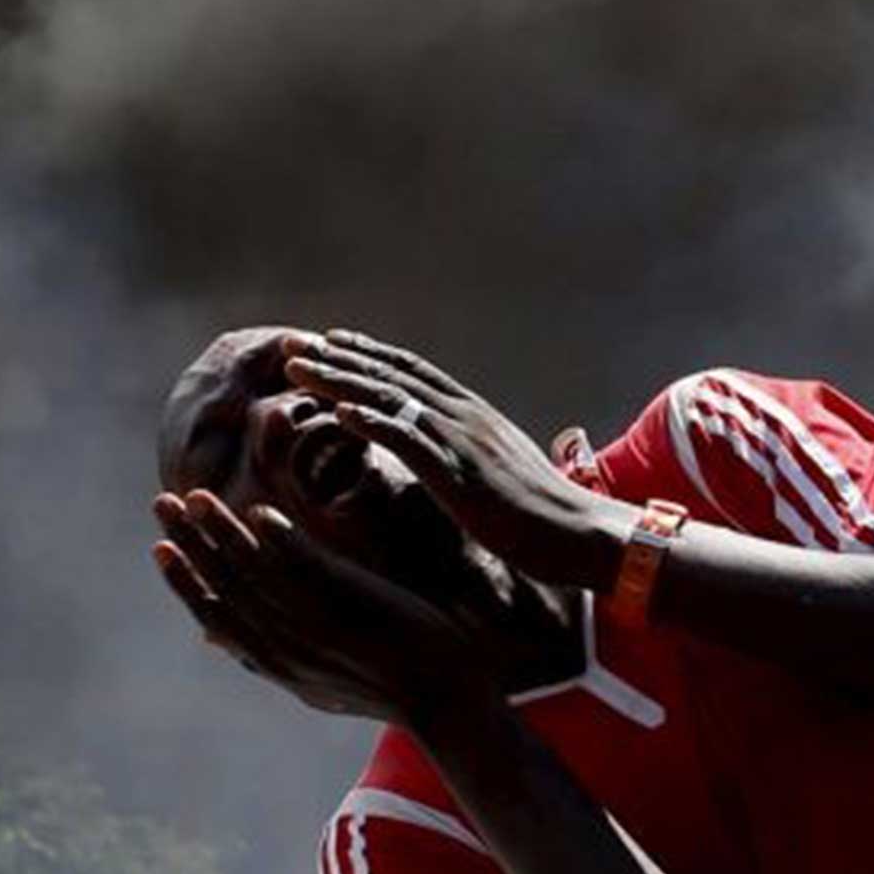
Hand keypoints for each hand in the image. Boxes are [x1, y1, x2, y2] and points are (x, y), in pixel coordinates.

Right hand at [152, 488, 482, 723]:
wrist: (447, 698)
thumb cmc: (386, 684)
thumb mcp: (313, 681)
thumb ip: (269, 656)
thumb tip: (220, 644)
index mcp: (278, 665)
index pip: (218, 618)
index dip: (185, 582)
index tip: (159, 548)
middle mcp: (286, 650)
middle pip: (225, 589)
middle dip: (190, 544)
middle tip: (163, 504)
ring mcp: (315, 629)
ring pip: (256, 575)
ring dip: (223, 534)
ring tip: (198, 497)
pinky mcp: (349, 610)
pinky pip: (304, 571)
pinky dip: (279, 543)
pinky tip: (260, 513)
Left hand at [283, 330, 631, 591]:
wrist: (580, 532)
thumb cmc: (545, 514)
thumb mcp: (503, 471)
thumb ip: (477, 454)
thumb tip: (458, 456)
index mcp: (473, 414)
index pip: (411, 372)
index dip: (368, 354)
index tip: (330, 341)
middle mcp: (464, 416)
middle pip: (391, 375)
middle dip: (339, 356)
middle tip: (293, 343)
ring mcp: (462, 441)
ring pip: (390, 399)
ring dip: (340, 380)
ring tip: (299, 368)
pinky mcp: (459, 473)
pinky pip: (408, 439)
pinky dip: (371, 421)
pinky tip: (338, 412)